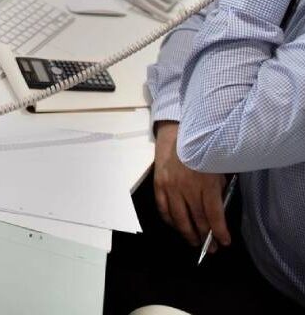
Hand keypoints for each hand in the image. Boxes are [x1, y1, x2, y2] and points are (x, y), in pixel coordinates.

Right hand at [153, 122, 230, 248]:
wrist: (176, 135)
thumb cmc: (201, 151)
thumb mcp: (216, 167)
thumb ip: (218, 189)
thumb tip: (218, 211)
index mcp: (206, 183)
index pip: (213, 214)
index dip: (219, 231)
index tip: (224, 242)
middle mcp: (187, 188)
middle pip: (197, 219)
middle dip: (205, 236)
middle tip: (211, 248)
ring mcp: (171, 187)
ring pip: (179, 218)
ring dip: (187, 233)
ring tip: (194, 241)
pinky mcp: (159, 185)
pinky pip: (163, 209)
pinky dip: (170, 221)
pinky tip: (176, 226)